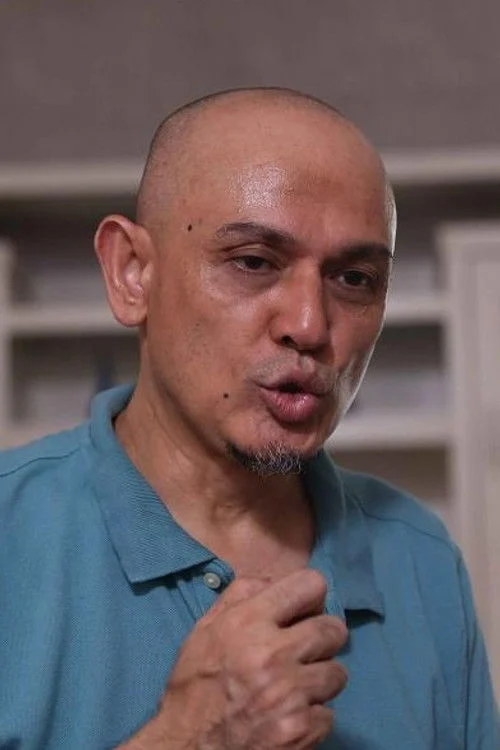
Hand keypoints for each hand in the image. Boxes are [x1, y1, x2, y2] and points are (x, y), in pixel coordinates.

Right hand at [124, 568, 347, 748]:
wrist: (188, 749)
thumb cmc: (194, 687)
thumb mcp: (204, 630)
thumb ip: (240, 595)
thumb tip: (275, 580)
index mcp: (247, 622)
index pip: (310, 585)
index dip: (310, 595)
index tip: (304, 608)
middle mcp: (272, 654)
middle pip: (333, 629)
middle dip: (323, 638)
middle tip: (306, 649)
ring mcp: (290, 694)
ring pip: (337, 673)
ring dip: (319, 680)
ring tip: (295, 686)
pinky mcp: (301, 730)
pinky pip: (329, 714)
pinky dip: (312, 716)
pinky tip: (288, 715)